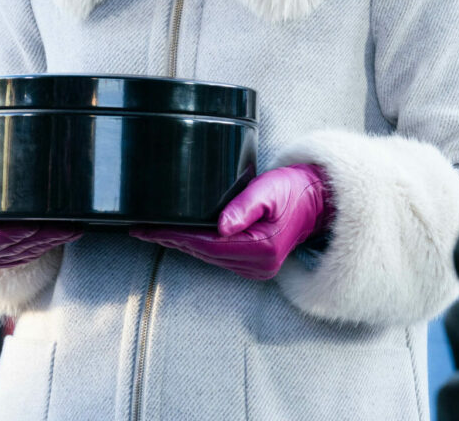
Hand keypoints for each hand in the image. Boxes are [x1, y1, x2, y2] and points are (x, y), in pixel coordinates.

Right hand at [0, 164, 81, 267]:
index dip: (10, 237)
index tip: (29, 227)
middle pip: (15, 249)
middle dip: (41, 238)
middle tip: (63, 227)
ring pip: (28, 252)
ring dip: (52, 241)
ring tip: (72, 228)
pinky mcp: (12, 256)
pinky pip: (33, 252)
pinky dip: (52, 242)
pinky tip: (69, 232)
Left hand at [129, 163, 331, 279]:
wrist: (318, 200)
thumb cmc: (294, 190)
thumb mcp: (269, 190)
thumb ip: (244, 206)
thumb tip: (220, 226)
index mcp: (261, 248)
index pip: (206, 244)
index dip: (175, 236)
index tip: (148, 229)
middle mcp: (259, 265)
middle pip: (204, 254)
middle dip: (171, 241)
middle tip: (140, 229)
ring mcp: (257, 269)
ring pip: (209, 257)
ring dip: (182, 245)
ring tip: (154, 232)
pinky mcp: (256, 265)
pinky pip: (219, 257)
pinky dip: (198, 247)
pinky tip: (181, 237)